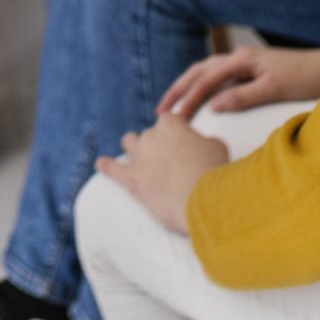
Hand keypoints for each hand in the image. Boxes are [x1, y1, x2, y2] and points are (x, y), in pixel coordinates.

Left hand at [94, 109, 230, 235]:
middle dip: (158, 144)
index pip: (170, 120)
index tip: (183, 142)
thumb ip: (204, 141)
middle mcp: (151, 135)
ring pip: (129, 142)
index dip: (177, 131)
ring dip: (134, 148)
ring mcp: (139, 156)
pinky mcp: (132, 179)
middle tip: (171, 160)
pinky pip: (113, 169)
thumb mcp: (217, 147)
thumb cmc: (214, 171)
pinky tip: (101, 164)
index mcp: (171, 123)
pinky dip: (106, 166)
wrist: (203, 199)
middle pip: (150, 134)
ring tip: (139, 156)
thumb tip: (200, 146)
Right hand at [157, 40, 319, 120]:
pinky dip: (205, 87)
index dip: (186, 98)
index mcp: (242, 59)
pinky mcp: (253, 71)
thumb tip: (214, 105)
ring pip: (207, 72)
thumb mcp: (275, 89)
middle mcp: (240, 57)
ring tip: (174, 105)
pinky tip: (204, 100)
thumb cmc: (307, 78)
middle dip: (178, 90)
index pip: (205, 80)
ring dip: (189, 87)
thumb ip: (243, 96)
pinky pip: (220, 78)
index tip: (171, 118)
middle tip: (161, 112)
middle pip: (199, 71)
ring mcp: (246, 63)